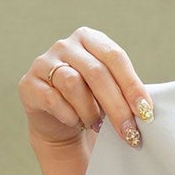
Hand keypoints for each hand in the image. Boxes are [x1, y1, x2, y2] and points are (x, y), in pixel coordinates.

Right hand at [18, 26, 154, 148]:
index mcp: (90, 40)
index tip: (145, 112)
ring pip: (73, 84)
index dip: (132, 86)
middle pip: (97, 73)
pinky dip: (69, 116)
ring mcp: (45, 63)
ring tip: (95, 125)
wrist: (60, 124)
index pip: (115, 57)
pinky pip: (53, 100)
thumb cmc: (91, 105)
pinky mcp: (29, 84)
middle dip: (117, 107)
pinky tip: (75, 122)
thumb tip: (145, 112)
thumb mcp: (111, 95)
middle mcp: (66, 46)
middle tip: (129, 133)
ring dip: (90, 112)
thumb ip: (125, 94)